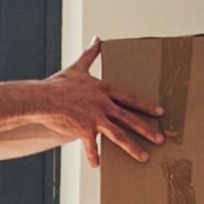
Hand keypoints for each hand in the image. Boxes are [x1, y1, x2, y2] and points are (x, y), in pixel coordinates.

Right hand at [40, 39, 166, 160]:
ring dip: (132, 147)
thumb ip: (90, 54)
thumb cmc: (58, 84)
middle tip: (161, 139)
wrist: (42, 98)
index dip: (146, 106)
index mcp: (105, 90)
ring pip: (119, 135)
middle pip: (130, 119)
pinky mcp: (84, 130)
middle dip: (147, 130)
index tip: (160, 113)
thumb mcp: (77, 67)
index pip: (131, 99)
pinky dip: (94, 156)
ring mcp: (95, 118)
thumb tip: (97, 38)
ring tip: (144, 156)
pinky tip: (98, 165)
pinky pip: (91, 146)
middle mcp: (104, 105)